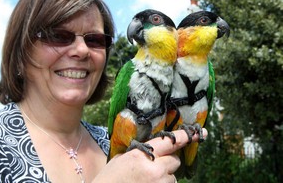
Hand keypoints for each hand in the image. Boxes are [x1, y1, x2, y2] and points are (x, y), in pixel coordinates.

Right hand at [93, 128, 207, 182]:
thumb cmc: (110, 179)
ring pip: (172, 177)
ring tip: (147, 181)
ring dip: (164, 177)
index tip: (201, 133)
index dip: (185, 137)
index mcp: (141, 155)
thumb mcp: (122, 159)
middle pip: (175, 161)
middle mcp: (154, 169)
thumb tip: (155, 152)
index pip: (169, 142)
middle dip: (168, 162)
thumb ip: (141, 153)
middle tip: (154, 167)